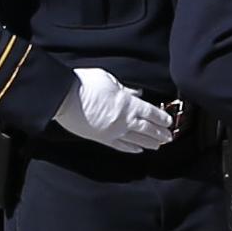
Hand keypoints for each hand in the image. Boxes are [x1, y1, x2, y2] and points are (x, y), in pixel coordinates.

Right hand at [53, 66, 174, 152]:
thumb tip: (136, 94)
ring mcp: (112, 132)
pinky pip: (120, 146)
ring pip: (136, 140)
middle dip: (159, 133)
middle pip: (147, 129)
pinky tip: (137, 150)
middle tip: (169, 137)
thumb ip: (125, 89)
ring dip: (149, 143)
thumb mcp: (109, 80)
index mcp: (127, 104)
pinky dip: (130, 148)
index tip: (169, 122)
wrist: (62, 98)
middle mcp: (123, 120)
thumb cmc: (84, 83)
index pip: (150, 113)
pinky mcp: (101, 138)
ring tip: (158, 146)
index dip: (161, 118)